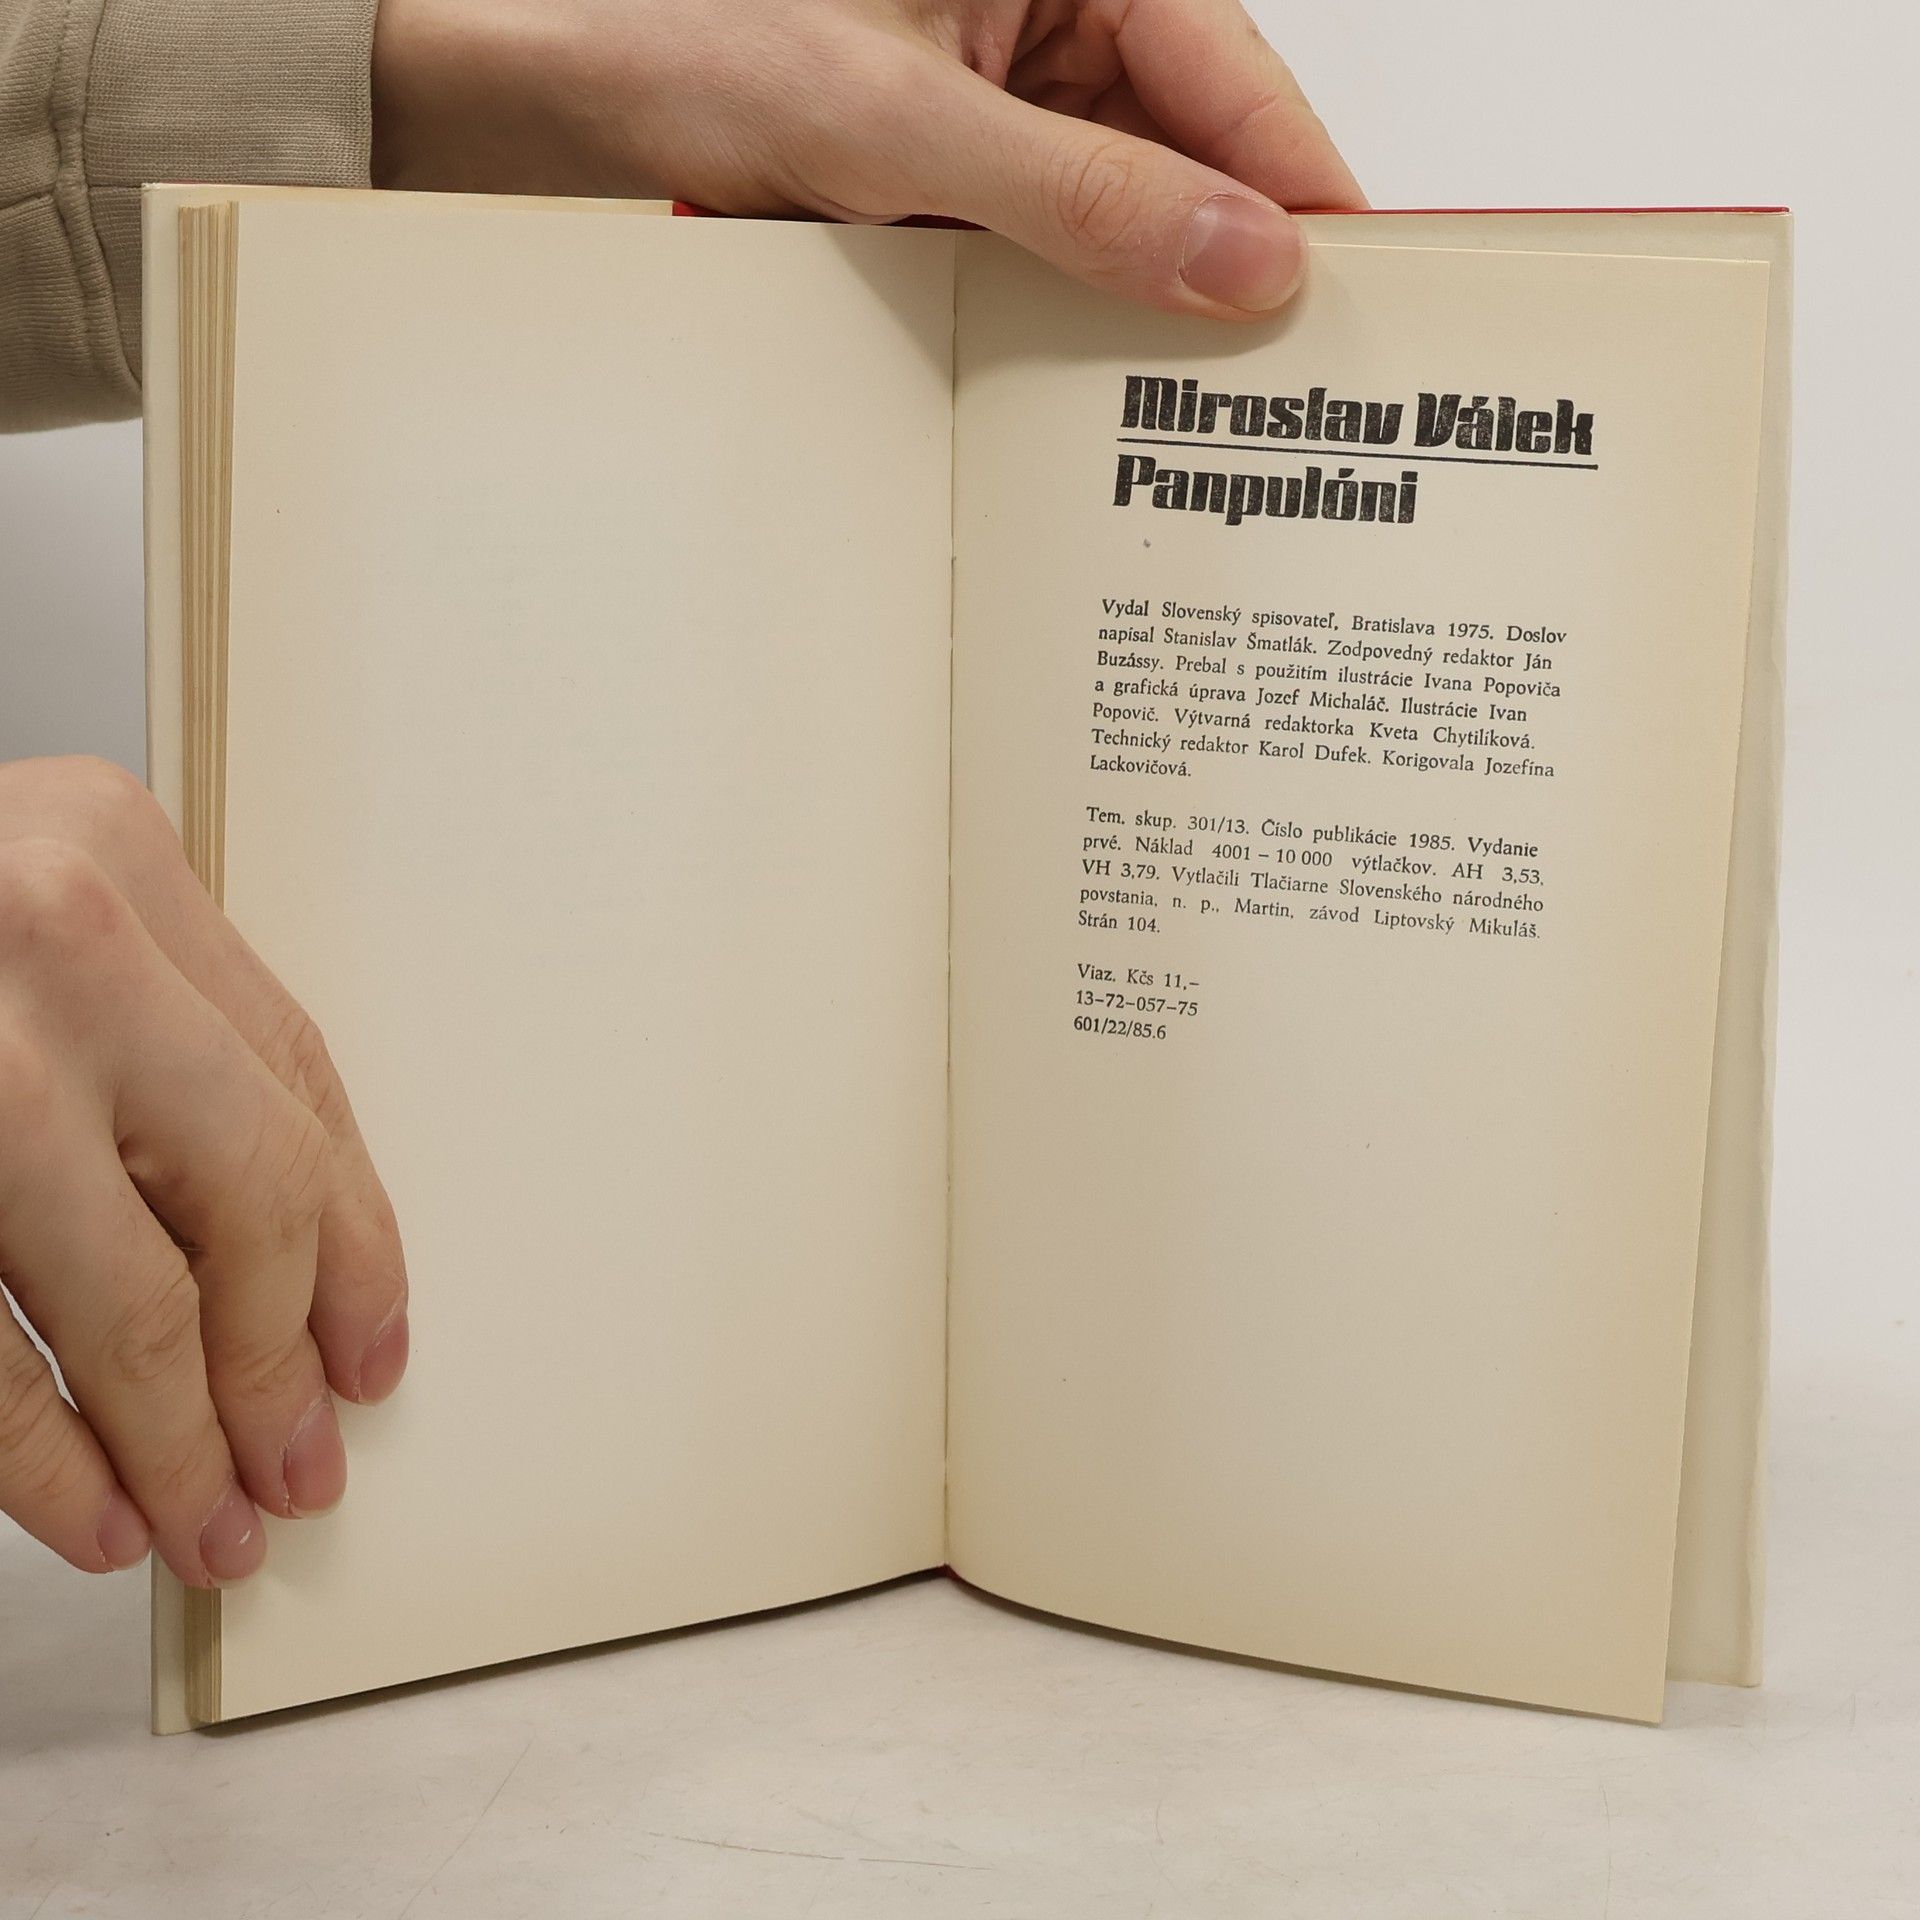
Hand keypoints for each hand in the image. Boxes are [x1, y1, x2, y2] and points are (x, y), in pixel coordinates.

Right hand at [0, 757, 407, 1584]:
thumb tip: (288, 1260)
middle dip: (279, 1359)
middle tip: (302, 1460)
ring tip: (210, 1520)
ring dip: (180, 1440)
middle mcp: (49, 940)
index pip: (297, 1080)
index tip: (367, 1342)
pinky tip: (93, 1512)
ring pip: (130, 1298)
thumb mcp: (27, 919)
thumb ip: (146, 1031)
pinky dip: (48, 1459)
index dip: (353, 1235)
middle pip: (247, 1193)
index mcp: (106, 848)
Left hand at [371, 0, 1362, 315]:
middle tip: (1277, 383)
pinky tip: (1076, 379)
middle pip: (1186, 154)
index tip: (1351, 292)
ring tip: (1179, 401)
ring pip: (1118, 217)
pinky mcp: (953, 182)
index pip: (1226, 74)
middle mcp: (1042, 24)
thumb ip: (1079, 194)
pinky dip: (1059, 316)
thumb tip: (1239, 257)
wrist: (544, 105)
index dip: (1295, 187)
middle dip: (1222, 263)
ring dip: (1135, 303)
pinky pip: (1043, 254)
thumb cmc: (688, 43)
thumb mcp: (898, 124)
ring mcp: (998, 110)